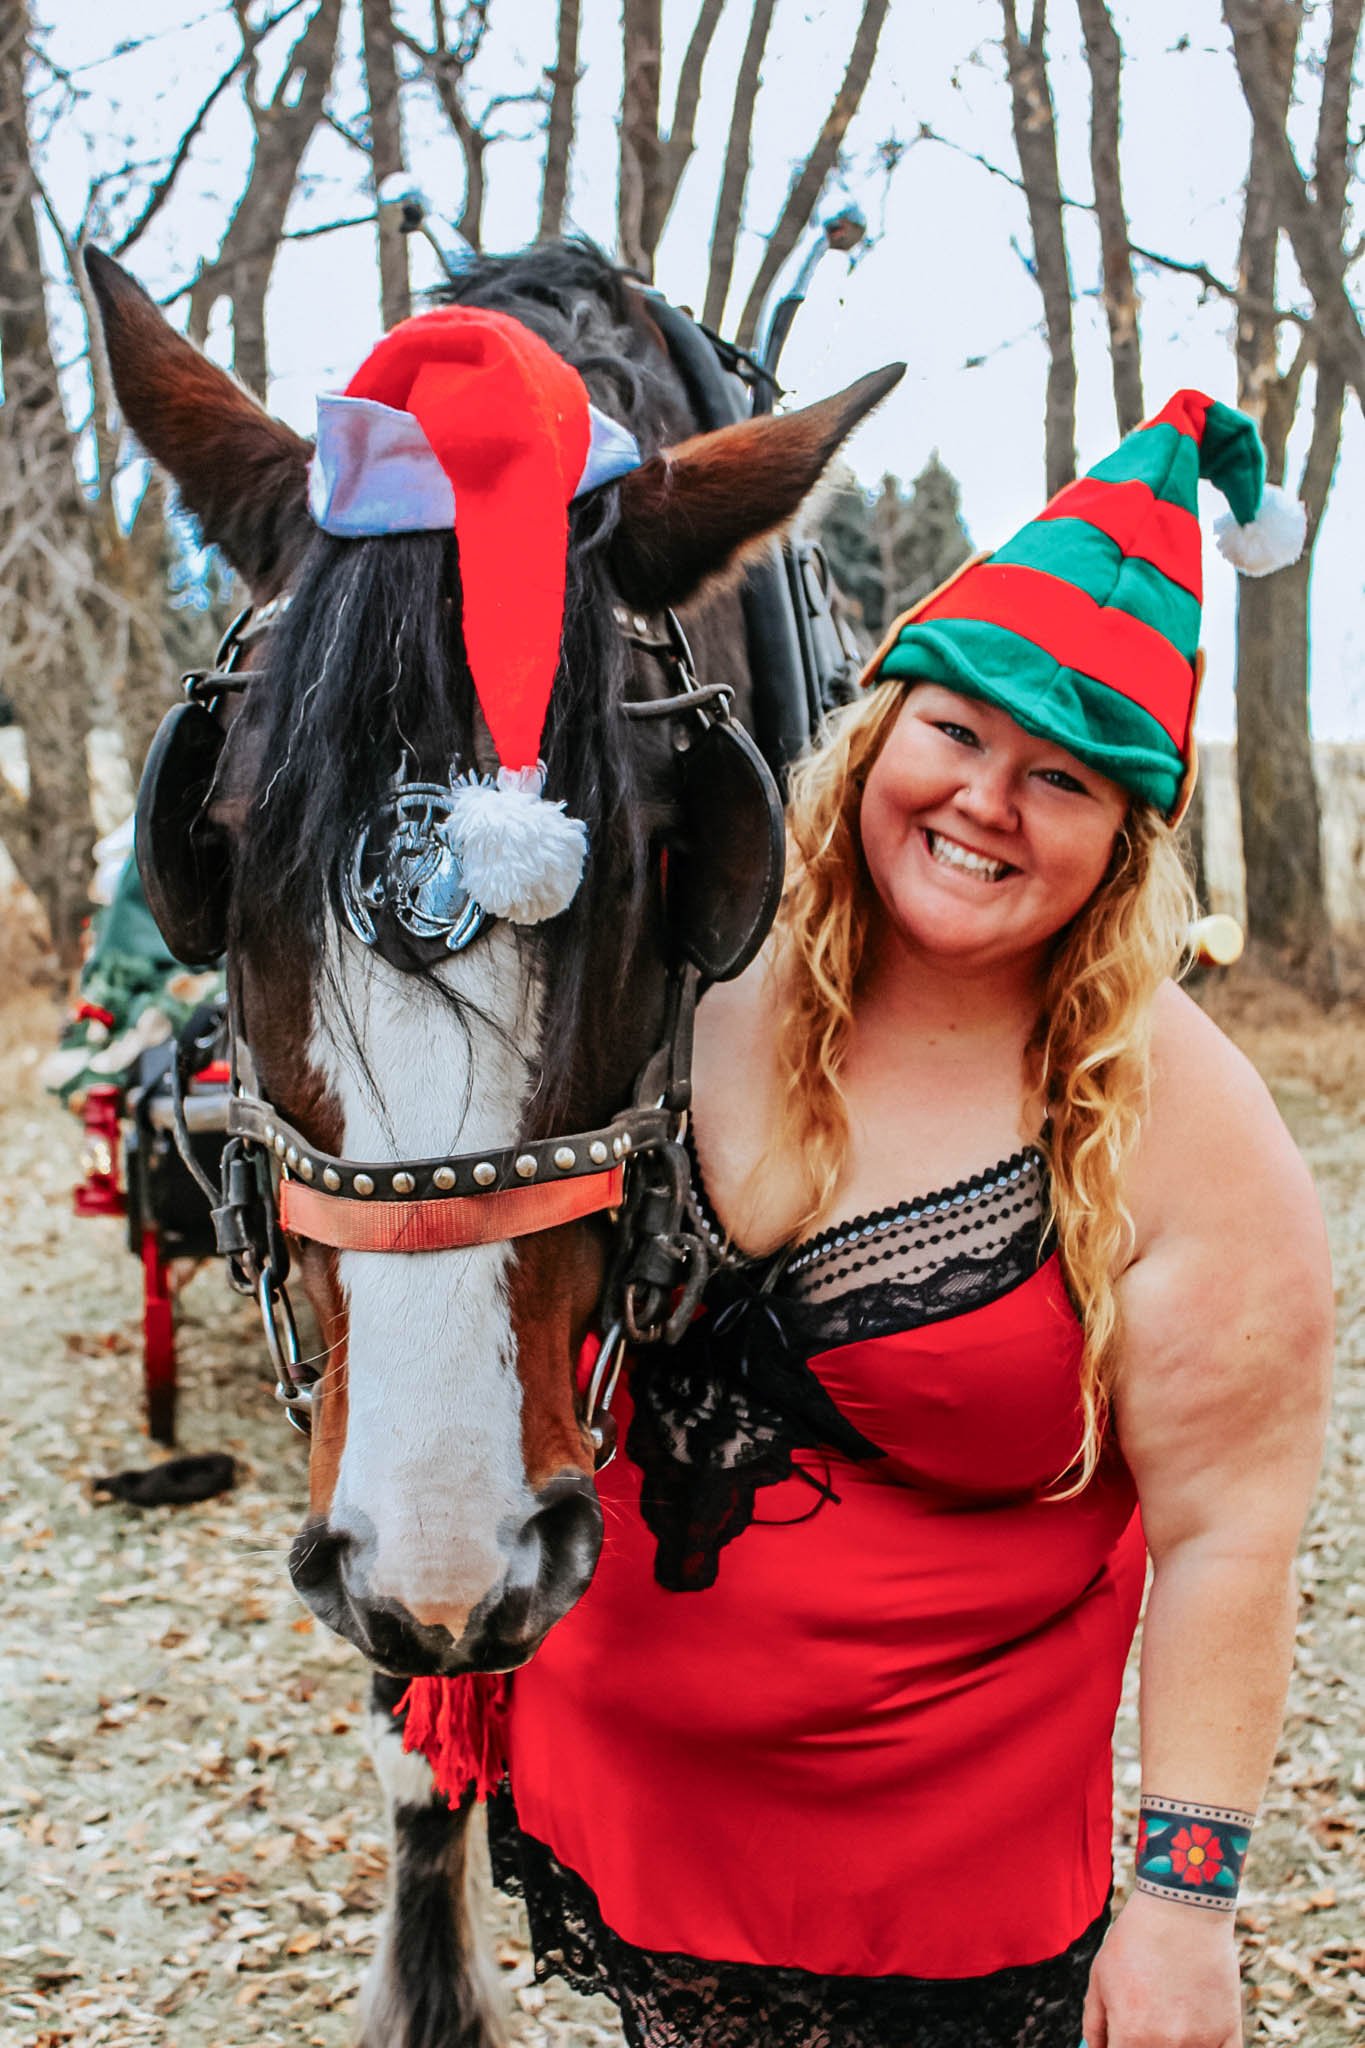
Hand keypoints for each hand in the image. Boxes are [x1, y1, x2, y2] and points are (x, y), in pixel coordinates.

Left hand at [1082, 1890, 1242, 2047]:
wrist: (1182, 1907)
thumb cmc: (1136, 1938)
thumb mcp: (1101, 1976)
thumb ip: (1095, 2023)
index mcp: (1131, 2035)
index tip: (1121, 2038)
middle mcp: (1166, 2045)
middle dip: (1142, 2045)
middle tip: (1143, 2024)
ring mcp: (1201, 2042)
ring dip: (1175, 2046)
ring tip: (1169, 2016)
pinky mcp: (1228, 2031)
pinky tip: (1195, 2031)